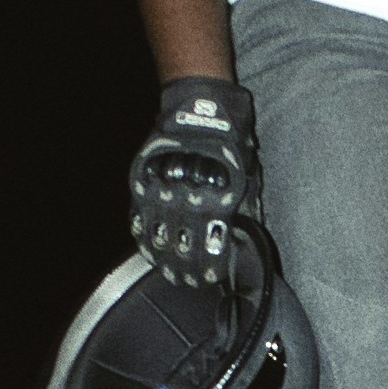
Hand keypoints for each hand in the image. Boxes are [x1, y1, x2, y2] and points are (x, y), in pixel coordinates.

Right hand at [129, 77, 260, 286]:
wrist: (200, 106)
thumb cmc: (231, 141)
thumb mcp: (248, 174)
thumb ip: (245, 208)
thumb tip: (245, 239)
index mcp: (218, 198)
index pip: (212, 244)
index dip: (209, 266)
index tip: (209, 278)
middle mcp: (188, 197)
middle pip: (183, 246)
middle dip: (185, 269)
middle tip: (186, 283)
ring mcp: (163, 189)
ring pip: (159, 236)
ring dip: (163, 259)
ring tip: (168, 273)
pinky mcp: (144, 180)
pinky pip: (139, 216)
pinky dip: (143, 236)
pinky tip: (148, 250)